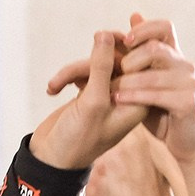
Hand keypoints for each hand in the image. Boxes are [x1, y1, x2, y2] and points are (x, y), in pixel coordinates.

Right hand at [32, 29, 147, 171]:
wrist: (50, 161)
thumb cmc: (76, 139)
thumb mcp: (92, 102)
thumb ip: (101, 67)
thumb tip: (106, 33)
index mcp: (137, 101)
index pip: (144, 64)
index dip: (130, 49)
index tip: (116, 42)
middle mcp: (125, 96)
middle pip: (122, 59)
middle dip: (99, 56)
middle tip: (92, 44)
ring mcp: (106, 95)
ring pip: (98, 64)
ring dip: (74, 70)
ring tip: (55, 85)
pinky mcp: (89, 94)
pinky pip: (83, 72)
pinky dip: (67, 77)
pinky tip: (53, 89)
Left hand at [111, 32, 194, 162]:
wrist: (185, 140)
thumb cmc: (162, 110)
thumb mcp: (147, 81)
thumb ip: (139, 55)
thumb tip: (132, 18)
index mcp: (175, 57)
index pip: (164, 27)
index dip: (143, 28)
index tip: (124, 40)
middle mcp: (184, 65)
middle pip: (156, 48)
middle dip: (130, 60)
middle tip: (113, 72)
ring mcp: (189, 83)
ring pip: (153, 73)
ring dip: (127, 81)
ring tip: (109, 90)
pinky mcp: (188, 102)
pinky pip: (157, 95)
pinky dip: (134, 96)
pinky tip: (118, 99)